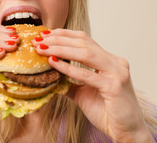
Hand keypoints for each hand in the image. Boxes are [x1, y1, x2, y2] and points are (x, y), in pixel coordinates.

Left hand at [32, 29, 153, 142]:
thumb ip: (68, 82)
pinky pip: (87, 74)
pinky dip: (69, 68)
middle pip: (83, 43)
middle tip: (38, 41)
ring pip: (85, 53)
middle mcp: (115, 62)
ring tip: (42, 49)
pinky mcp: (114, 86)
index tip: (44, 34)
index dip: (63, 34)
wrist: (126, 131)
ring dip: (60, 49)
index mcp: (109, 60)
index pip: (84, 39)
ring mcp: (117, 72)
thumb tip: (48, 75)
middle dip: (58, 40)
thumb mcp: (82, 92)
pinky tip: (53, 63)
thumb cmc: (106, 111)